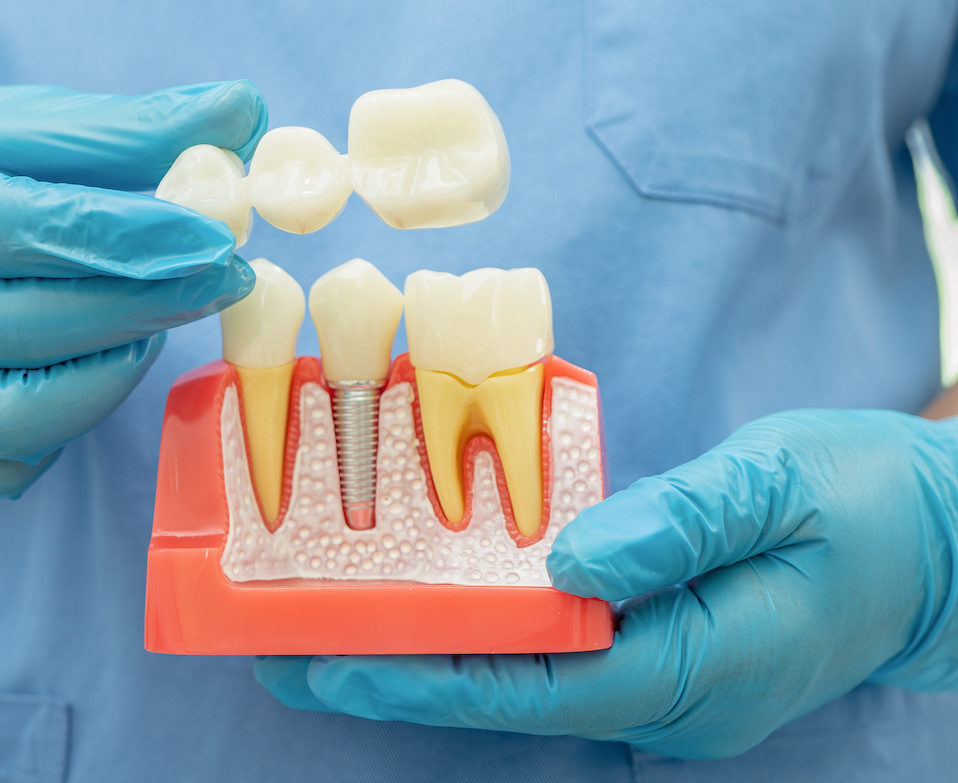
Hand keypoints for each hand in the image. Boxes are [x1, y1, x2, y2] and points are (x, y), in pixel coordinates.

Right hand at [0, 81, 265, 494]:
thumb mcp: (11, 128)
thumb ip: (124, 129)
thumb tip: (239, 113)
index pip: (25, 228)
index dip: (136, 236)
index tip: (216, 235)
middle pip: (23, 326)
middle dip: (143, 305)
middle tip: (220, 279)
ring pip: (11, 415)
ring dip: (108, 374)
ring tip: (154, 321)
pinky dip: (64, 428)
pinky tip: (96, 372)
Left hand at [255, 410, 957, 757]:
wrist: (941, 544)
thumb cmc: (870, 504)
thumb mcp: (779, 486)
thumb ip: (677, 523)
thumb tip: (569, 558)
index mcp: (695, 666)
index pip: (532, 684)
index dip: (425, 673)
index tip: (330, 659)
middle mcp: (670, 697)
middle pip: (510, 693)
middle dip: (402, 672)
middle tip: (292, 645)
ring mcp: (668, 685)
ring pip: (528, 680)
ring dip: (433, 654)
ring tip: (336, 625)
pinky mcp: (665, 656)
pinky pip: (560, 655)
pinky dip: (488, 633)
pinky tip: (438, 603)